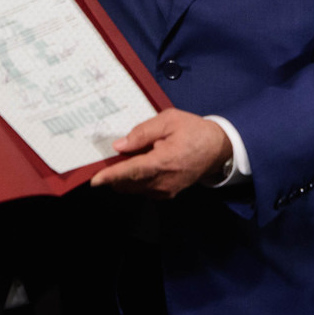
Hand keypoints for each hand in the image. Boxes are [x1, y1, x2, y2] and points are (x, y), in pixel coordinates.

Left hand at [89, 108, 232, 198]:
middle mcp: (163, 181)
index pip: (131, 172)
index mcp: (163, 162)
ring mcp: (166, 190)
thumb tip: (121, 145)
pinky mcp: (168, 194)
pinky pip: (144, 189)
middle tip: (118, 154)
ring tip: (137, 155)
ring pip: (134, 188)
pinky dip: (137, 180)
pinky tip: (145, 164)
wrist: (218, 148)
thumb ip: (143, 132)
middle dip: (116, 172)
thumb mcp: (169, 120)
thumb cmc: (194, 131)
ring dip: (127, 176)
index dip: (111, 176)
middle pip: (128, 183)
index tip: (95, 180)